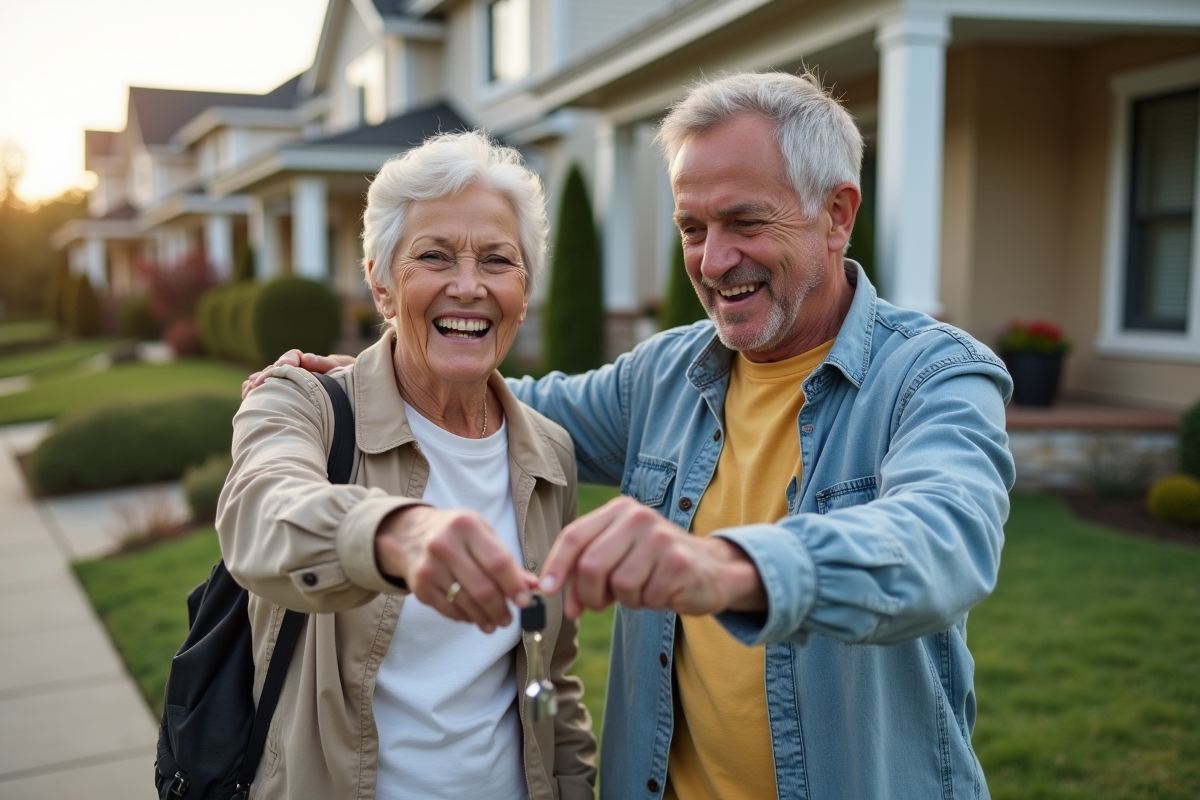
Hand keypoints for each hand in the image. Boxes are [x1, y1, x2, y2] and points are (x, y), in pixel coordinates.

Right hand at [242, 350, 356, 397]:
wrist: (363, 402)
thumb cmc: (356, 385)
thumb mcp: (347, 372)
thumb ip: (328, 364)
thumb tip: (306, 359)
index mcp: (313, 366)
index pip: (294, 359)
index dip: (287, 361)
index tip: (285, 366)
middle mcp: (300, 375)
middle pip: (277, 371)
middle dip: (266, 375)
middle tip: (257, 383)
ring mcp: (293, 389)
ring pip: (270, 383)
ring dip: (258, 384)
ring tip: (249, 389)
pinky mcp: (289, 403)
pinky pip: (271, 396)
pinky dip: (258, 394)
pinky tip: (248, 394)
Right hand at [375, 505, 538, 632]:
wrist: (409, 534)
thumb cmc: (456, 533)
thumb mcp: (482, 534)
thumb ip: (507, 560)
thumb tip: (533, 586)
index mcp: (467, 526)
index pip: (498, 562)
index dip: (514, 586)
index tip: (525, 602)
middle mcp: (445, 545)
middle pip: (482, 588)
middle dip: (500, 608)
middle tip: (509, 618)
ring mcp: (429, 567)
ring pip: (466, 603)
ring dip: (485, 618)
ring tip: (495, 622)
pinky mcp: (419, 587)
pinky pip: (449, 610)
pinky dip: (466, 617)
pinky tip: (474, 617)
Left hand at [538, 495, 765, 617]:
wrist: (713, 569)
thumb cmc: (656, 564)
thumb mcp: (619, 555)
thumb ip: (586, 569)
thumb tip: (556, 596)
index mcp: (619, 510)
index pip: (574, 536)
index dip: (556, 565)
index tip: (546, 590)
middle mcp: (639, 517)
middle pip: (591, 565)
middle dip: (589, 594)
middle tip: (599, 604)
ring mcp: (660, 539)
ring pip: (619, 586)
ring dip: (626, 600)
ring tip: (643, 589)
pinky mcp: (678, 563)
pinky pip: (646, 597)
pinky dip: (649, 603)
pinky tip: (663, 592)